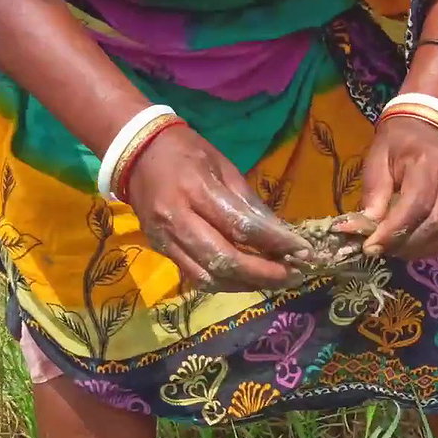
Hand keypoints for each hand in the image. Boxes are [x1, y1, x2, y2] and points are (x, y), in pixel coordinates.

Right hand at [127, 126, 308, 291]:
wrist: (135, 152)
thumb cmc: (186, 152)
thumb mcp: (224, 166)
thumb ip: (251, 203)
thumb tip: (281, 234)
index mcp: (196, 190)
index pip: (240, 226)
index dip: (274, 243)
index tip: (302, 251)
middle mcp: (178, 219)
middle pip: (224, 259)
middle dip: (262, 273)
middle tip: (292, 275)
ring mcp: (165, 239)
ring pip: (208, 276)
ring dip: (245, 284)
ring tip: (274, 282)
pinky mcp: (160, 250)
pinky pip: (195, 276)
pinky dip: (224, 283)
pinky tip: (245, 280)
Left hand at [358, 116, 437, 259]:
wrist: (429, 124)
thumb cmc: (397, 141)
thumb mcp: (378, 158)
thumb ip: (374, 192)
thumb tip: (364, 229)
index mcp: (428, 161)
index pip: (416, 206)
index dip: (393, 232)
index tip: (370, 247)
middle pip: (435, 225)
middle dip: (405, 245)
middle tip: (381, 251)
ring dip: (420, 250)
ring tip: (395, 250)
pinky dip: (433, 247)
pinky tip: (413, 247)